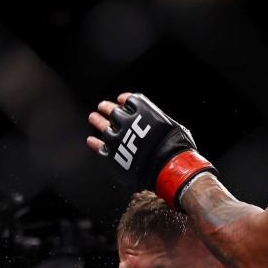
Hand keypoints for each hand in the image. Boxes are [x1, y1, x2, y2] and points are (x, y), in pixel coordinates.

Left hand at [88, 93, 215, 207]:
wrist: (169, 168)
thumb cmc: (176, 147)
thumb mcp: (171, 124)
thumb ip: (156, 119)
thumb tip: (152, 121)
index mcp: (142, 112)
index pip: (129, 101)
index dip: (125, 100)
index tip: (121, 100)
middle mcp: (126, 122)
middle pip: (113, 112)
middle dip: (107, 108)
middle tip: (102, 106)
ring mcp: (117, 140)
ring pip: (103, 127)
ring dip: (97, 121)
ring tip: (93, 117)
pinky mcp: (112, 157)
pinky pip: (99, 149)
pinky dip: (94, 144)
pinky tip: (91, 140)